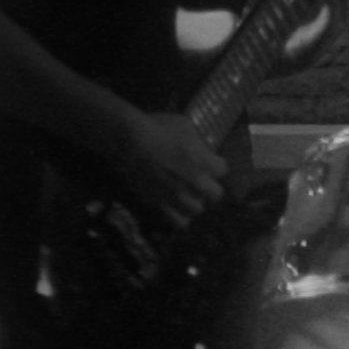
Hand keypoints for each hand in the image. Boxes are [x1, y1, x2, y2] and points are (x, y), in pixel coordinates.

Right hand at [110, 107, 226, 223]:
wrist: (126, 141)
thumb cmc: (156, 127)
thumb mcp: (184, 125)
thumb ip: (197, 141)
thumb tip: (200, 147)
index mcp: (205, 162)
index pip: (222, 169)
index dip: (214, 165)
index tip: (206, 162)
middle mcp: (195, 183)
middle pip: (215, 194)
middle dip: (208, 187)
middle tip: (198, 181)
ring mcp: (176, 197)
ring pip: (196, 210)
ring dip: (193, 202)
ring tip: (184, 195)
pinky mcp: (158, 206)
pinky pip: (176, 223)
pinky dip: (176, 217)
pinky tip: (171, 208)